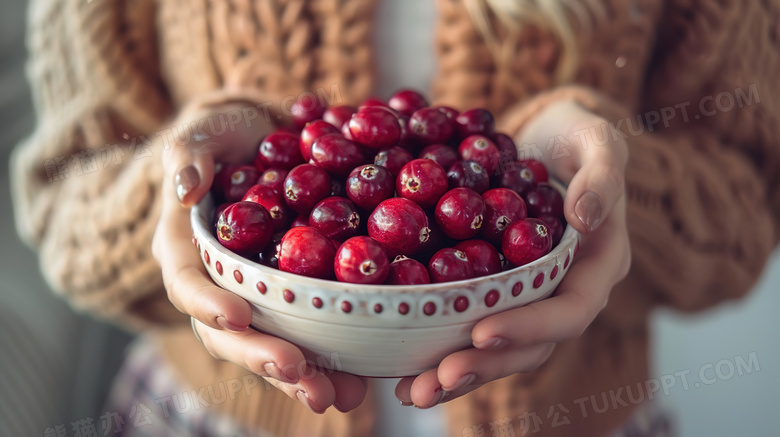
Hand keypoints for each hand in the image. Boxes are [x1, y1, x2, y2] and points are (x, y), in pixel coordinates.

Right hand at [151, 102, 367, 413]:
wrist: (262, 142)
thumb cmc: (225, 137)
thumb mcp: (201, 133)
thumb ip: (189, 153)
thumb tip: (184, 188)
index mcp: (187, 250)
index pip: (189, 284)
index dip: (208, 305)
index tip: (237, 316)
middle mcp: (219, 285)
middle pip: (230, 334)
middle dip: (261, 356)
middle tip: (297, 372)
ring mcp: (258, 297)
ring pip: (271, 346)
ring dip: (304, 377)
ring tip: (338, 396)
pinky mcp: (295, 299)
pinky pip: (311, 334)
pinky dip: (335, 360)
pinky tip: (364, 380)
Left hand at [395, 101, 630, 407]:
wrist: (547, 136)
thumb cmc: (577, 134)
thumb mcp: (598, 139)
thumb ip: (602, 173)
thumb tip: (587, 218)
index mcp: (597, 265)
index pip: (571, 310)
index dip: (530, 327)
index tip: (481, 332)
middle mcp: (564, 291)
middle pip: (530, 345)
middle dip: (482, 366)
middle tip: (433, 382)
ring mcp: (529, 295)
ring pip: (498, 347)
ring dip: (455, 372)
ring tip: (409, 393)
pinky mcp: (496, 289)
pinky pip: (471, 324)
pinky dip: (440, 348)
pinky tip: (401, 369)